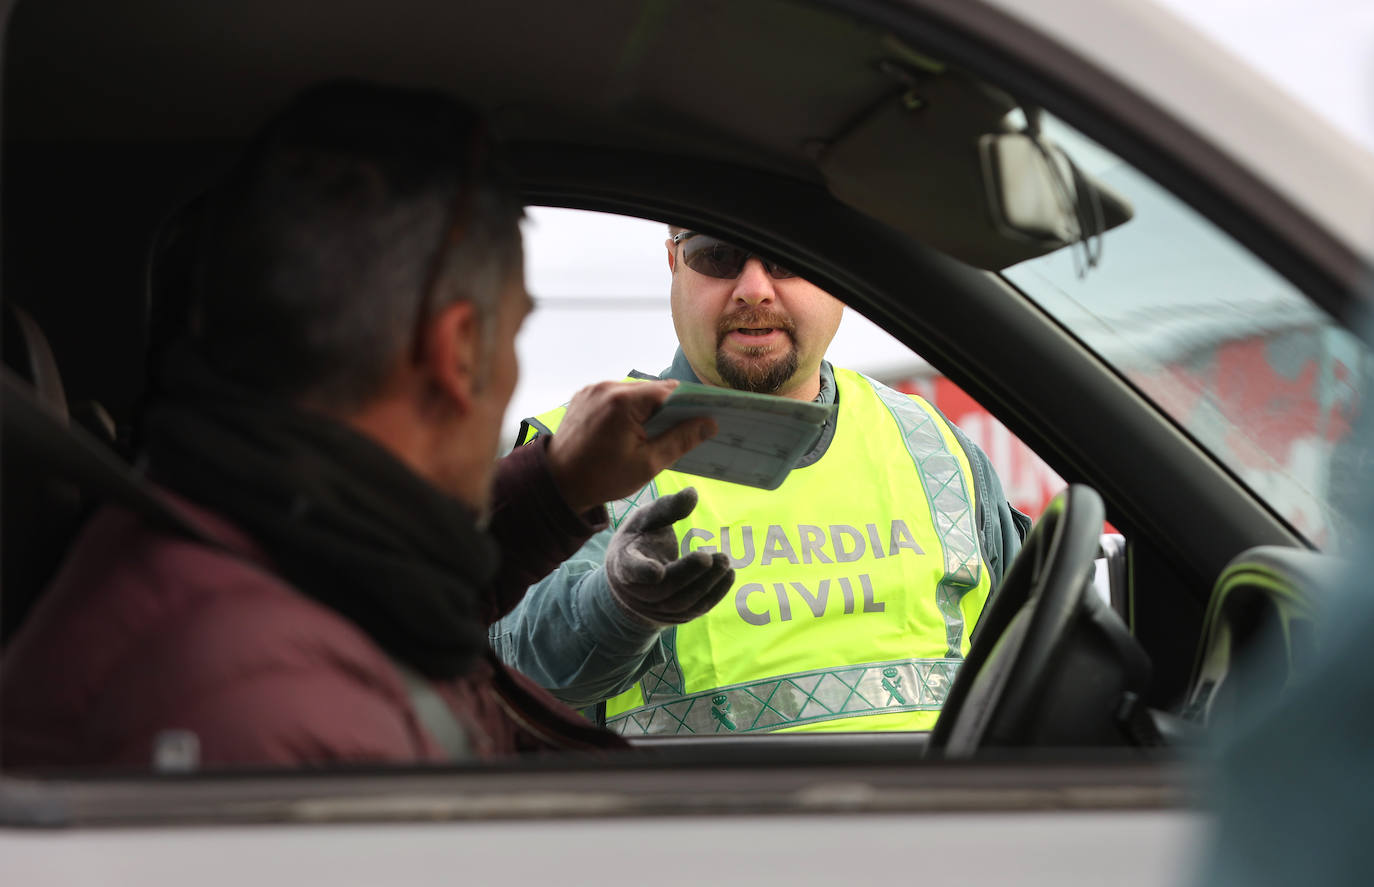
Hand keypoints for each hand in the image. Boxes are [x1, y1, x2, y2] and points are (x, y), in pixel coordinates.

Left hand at [546, 380, 716, 512]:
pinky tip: (633, 428)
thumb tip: (710, 424)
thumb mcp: (648, 464)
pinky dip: (629, 408)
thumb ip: (680, 440)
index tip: (706, 415)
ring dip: (648, 407)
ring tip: (657, 431)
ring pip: (634, 392)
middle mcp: (608, 386)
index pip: (669, 391)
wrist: (556, 483)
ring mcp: (593, 389)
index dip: (690, 403)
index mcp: (624, 401)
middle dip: (669, 407)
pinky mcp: (585, 395)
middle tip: (684, 428)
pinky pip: (616, 396)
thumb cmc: (602, 478)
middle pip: (652, 389)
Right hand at [604, 487, 733, 626]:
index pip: (631, 570)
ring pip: (682, 603)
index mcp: (625, 564)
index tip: (657, 571)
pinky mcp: (676, 616)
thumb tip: (693, 493)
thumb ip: (667, 508)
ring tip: (725, 561)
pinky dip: (715, 594)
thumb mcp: (645, 520)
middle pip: (663, 589)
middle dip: (688, 573)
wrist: (631, 583)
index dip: (642, 572)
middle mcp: (639, 592)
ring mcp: (657, 608)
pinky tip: (729, 574)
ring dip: (706, 583)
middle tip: (710, 556)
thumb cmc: (640, 542)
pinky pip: (697, 609)